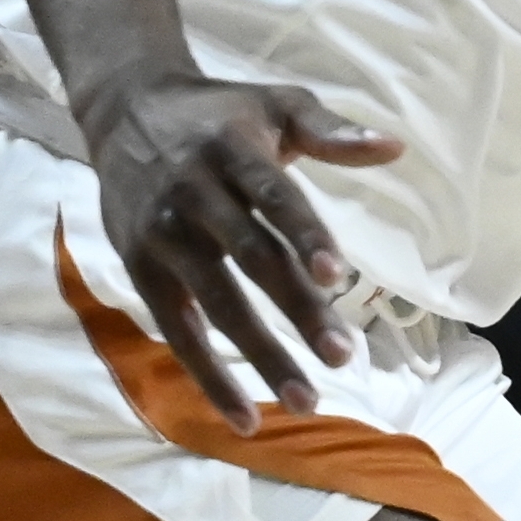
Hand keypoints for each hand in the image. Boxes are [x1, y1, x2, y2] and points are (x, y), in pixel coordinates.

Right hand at [85, 71, 403, 432]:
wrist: (124, 108)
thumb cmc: (220, 113)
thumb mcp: (276, 104)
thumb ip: (331, 131)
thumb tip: (395, 148)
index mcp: (234, 153)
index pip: (275, 199)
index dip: (306, 237)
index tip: (339, 278)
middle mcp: (194, 195)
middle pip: (251, 259)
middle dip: (297, 311)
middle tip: (343, 356)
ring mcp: (163, 235)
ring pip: (216, 304)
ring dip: (261, 355)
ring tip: (306, 400)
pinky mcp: (139, 268)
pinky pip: (176, 331)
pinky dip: (208, 375)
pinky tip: (245, 416)